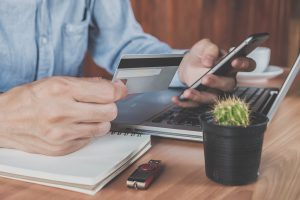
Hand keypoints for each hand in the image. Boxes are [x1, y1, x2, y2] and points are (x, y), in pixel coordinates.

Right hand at [0, 77, 126, 155]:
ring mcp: (62, 133)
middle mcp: (62, 112)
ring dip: (99, 120)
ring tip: (86, 115)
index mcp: (61, 90)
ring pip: (103, 128)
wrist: (5, 120)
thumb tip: (115, 87)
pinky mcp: (62, 148)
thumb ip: (88, 84)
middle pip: (110, 112)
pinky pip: (89, 139)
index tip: (120, 90)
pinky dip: (87, 132)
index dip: (117, 91)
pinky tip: (74, 126)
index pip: (106, 93)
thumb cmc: (31, 98)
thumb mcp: (57, 81)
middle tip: (101, 103)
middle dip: (109, 106)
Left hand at [172, 39, 255, 106]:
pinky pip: (195, 104)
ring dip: (200, 96)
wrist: (187, 64)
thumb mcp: (204, 46)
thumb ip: (209, 49)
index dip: (244, 64)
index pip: (247, 66)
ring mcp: (215, 92)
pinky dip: (185, 103)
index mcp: (231, 66)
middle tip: (206, 78)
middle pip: (228, 85)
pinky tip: (177, 99)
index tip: (234, 62)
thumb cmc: (201, 55)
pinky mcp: (202, 99)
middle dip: (217, 82)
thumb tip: (209, 61)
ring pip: (212, 99)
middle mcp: (226, 81)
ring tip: (188, 92)